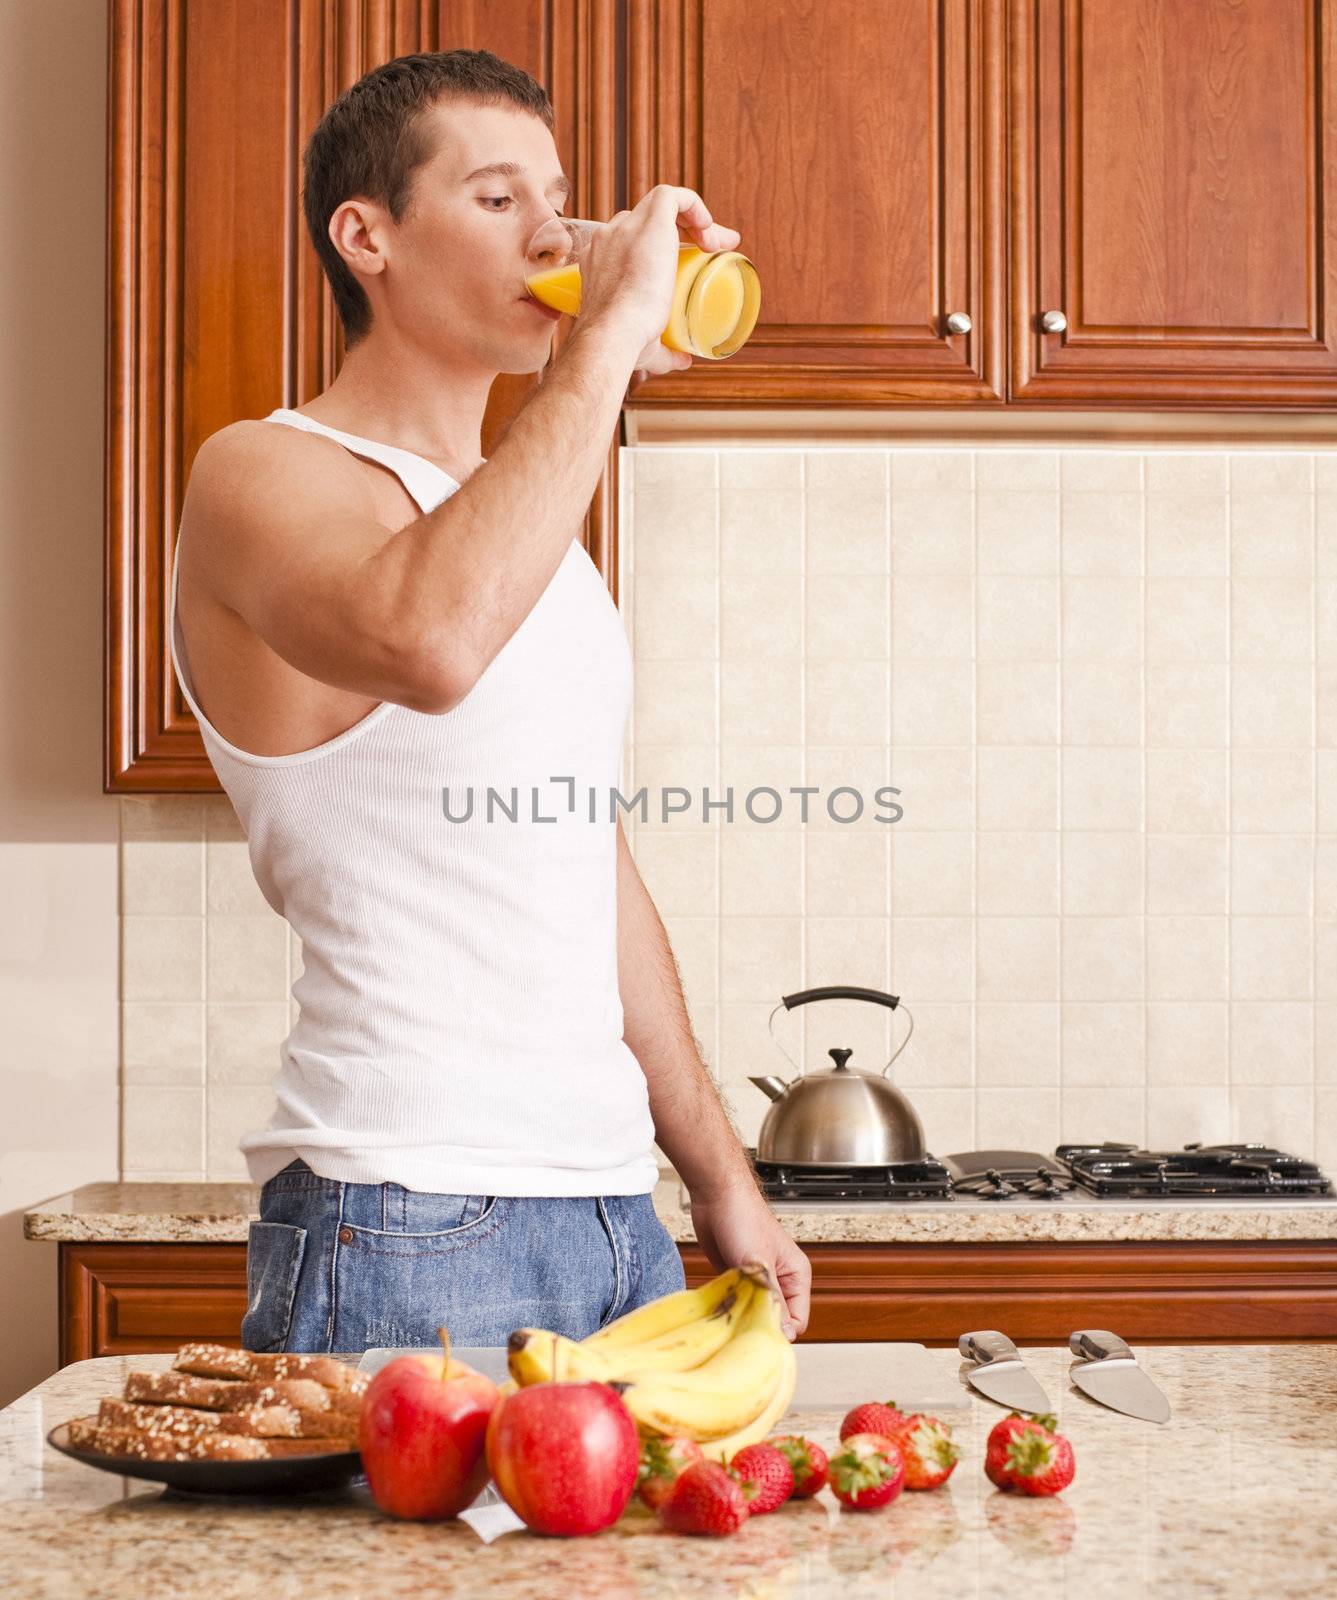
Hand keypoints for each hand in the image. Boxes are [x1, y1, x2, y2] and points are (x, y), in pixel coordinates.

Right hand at [581, 184, 740, 369]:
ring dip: (692, 219)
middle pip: (647, 220)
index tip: (685, 262)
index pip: (629, 241)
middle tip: (709, 250)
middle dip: (680, 230)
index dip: (660, 247)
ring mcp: (626, 228)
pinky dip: (694, 205)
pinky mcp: (649, 223)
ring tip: (717, 243)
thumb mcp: (644, 348)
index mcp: (601, 262)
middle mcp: (609, 238)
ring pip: (661, 206)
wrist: (613, 334)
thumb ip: (664, 354)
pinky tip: (710, 230)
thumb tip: (683, 361)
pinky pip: (672, 196)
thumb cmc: (622, 345)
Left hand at [688, 1182, 811, 1340]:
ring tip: (729, 1308)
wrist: (715, 1194)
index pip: (797, 1321)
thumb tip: (784, 1334)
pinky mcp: (736, 1275)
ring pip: (754, 1311)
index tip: (759, 1334)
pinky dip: (729, 1305)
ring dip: (741, 1314)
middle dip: (758, 1324)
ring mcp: (757, 1278)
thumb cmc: (744, 1218)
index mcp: (796, 1275)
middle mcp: (780, 1279)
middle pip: (775, 1318)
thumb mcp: (760, 1263)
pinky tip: (719, 1302)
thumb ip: (773, 1299)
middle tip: (740, 1323)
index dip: (781, 1332)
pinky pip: (737, 1301)